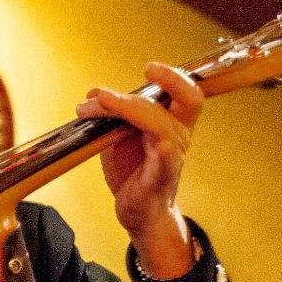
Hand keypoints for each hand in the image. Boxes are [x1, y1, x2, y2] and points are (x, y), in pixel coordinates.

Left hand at [76, 63, 202, 278]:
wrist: (137, 214)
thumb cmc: (132, 175)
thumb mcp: (116, 139)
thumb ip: (110, 117)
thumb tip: (91, 95)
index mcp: (171, 123)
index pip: (184, 92)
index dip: (173, 76)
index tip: (150, 67)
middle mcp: (178, 135)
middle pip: (190, 98)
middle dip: (171, 79)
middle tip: (148, 68)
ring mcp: (173, 152)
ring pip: (161, 118)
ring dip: (124, 104)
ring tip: (93, 102)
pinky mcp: (164, 170)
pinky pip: (159, 142)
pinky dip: (134, 124)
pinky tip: (112, 123)